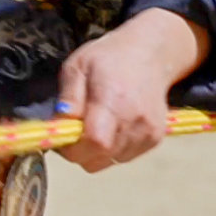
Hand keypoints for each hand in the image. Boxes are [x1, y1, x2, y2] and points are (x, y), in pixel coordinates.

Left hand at [54, 9, 206, 172]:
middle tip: (76, 130)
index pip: (95, 142)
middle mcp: (135, 118)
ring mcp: (149, 130)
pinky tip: (114, 126)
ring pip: (110, 161)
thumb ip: (68, 98)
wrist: (151, 54)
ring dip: (97, 151)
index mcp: (113, 98)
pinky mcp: (156, 138)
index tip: (64, 137)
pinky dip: (114, 149)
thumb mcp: (78, 66)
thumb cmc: (109, 58)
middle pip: (99, 158)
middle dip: (80, 151)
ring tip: (97, 125)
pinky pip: (124, 157)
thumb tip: (59, 126)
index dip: (73, 148)